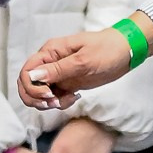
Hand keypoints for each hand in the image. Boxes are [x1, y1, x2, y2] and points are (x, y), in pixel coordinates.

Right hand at [20, 17, 152, 109]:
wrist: (126, 52)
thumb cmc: (107, 49)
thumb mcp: (84, 60)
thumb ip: (59, 69)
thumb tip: (34, 76)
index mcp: (50, 52)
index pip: (26, 71)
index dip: (31, 86)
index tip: (48, 94)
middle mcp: (50, 63)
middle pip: (27, 84)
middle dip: (35, 97)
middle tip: (53, 102)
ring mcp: (58, 75)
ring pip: (39, 94)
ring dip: (46, 103)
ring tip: (64, 102)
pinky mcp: (68, 84)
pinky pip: (55, 97)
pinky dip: (60, 103)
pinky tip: (75, 98)